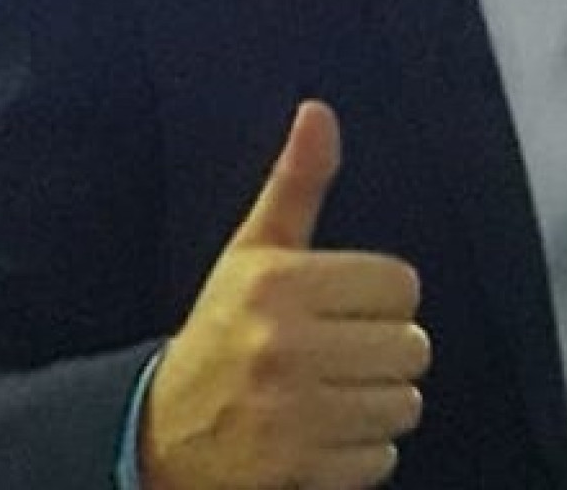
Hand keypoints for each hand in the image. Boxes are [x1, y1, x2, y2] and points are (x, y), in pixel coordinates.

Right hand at [141, 101, 430, 489]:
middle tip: (340, 356)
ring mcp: (290, 414)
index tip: (346, 309)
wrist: (154, 433)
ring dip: (378, 405)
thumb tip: (319, 113)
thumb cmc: (220, 332)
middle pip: (411, 347)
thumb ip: (296, 183)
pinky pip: (383, 458)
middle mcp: (283, 346)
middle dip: (384, 354)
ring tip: (331, 396)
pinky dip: (361, 454)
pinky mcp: (297, 469)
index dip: (381, 299)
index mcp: (278, 285)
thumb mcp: (253, 253)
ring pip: (404, 404)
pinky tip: (320, 436)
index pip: (401, 285)